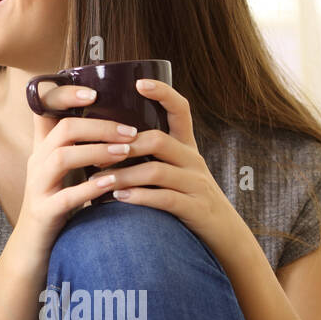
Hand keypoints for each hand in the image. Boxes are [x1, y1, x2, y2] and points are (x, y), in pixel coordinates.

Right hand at [16, 84, 141, 255]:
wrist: (35, 246)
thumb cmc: (60, 203)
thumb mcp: (66, 170)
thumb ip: (82, 147)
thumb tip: (120, 123)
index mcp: (43, 148)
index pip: (44, 110)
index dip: (64, 95)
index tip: (94, 92)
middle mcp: (37, 162)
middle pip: (62, 130)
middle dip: (98, 126)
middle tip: (131, 131)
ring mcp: (38, 187)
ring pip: (61, 158)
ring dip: (96, 151)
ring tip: (126, 151)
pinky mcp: (44, 212)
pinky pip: (65, 196)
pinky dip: (90, 188)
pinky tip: (112, 183)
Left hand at [95, 78, 249, 264]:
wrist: (224, 236)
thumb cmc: (188, 200)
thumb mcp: (176, 172)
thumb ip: (150, 157)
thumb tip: (108, 142)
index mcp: (187, 147)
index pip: (181, 110)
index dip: (163, 93)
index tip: (139, 83)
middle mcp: (193, 161)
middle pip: (159, 141)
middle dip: (125, 144)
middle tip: (96, 152)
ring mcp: (197, 184)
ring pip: (156, 171)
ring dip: (124, 175)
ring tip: (99, 180)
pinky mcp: (196, 209)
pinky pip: (165, 199)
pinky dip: (139, 197)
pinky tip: (118, 198)